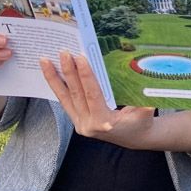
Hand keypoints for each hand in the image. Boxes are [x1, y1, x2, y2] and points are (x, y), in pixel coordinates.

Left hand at [41, 52, 155, 148]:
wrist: (136, 138)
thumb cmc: (142, 121)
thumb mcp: (145, 108)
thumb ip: (141, 93)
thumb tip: (139, 69)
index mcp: (105, 122)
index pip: (92, 94)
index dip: (85, 75)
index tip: (79, 57)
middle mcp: (88, 125)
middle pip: (75, 94)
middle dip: (67, 71)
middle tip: (62, 52)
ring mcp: (80, 125)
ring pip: (64, 98)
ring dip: (54, 78)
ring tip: (44, 61)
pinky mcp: (77, 122)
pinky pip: (65, 102)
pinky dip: (57, 86)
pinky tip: (51, 74)